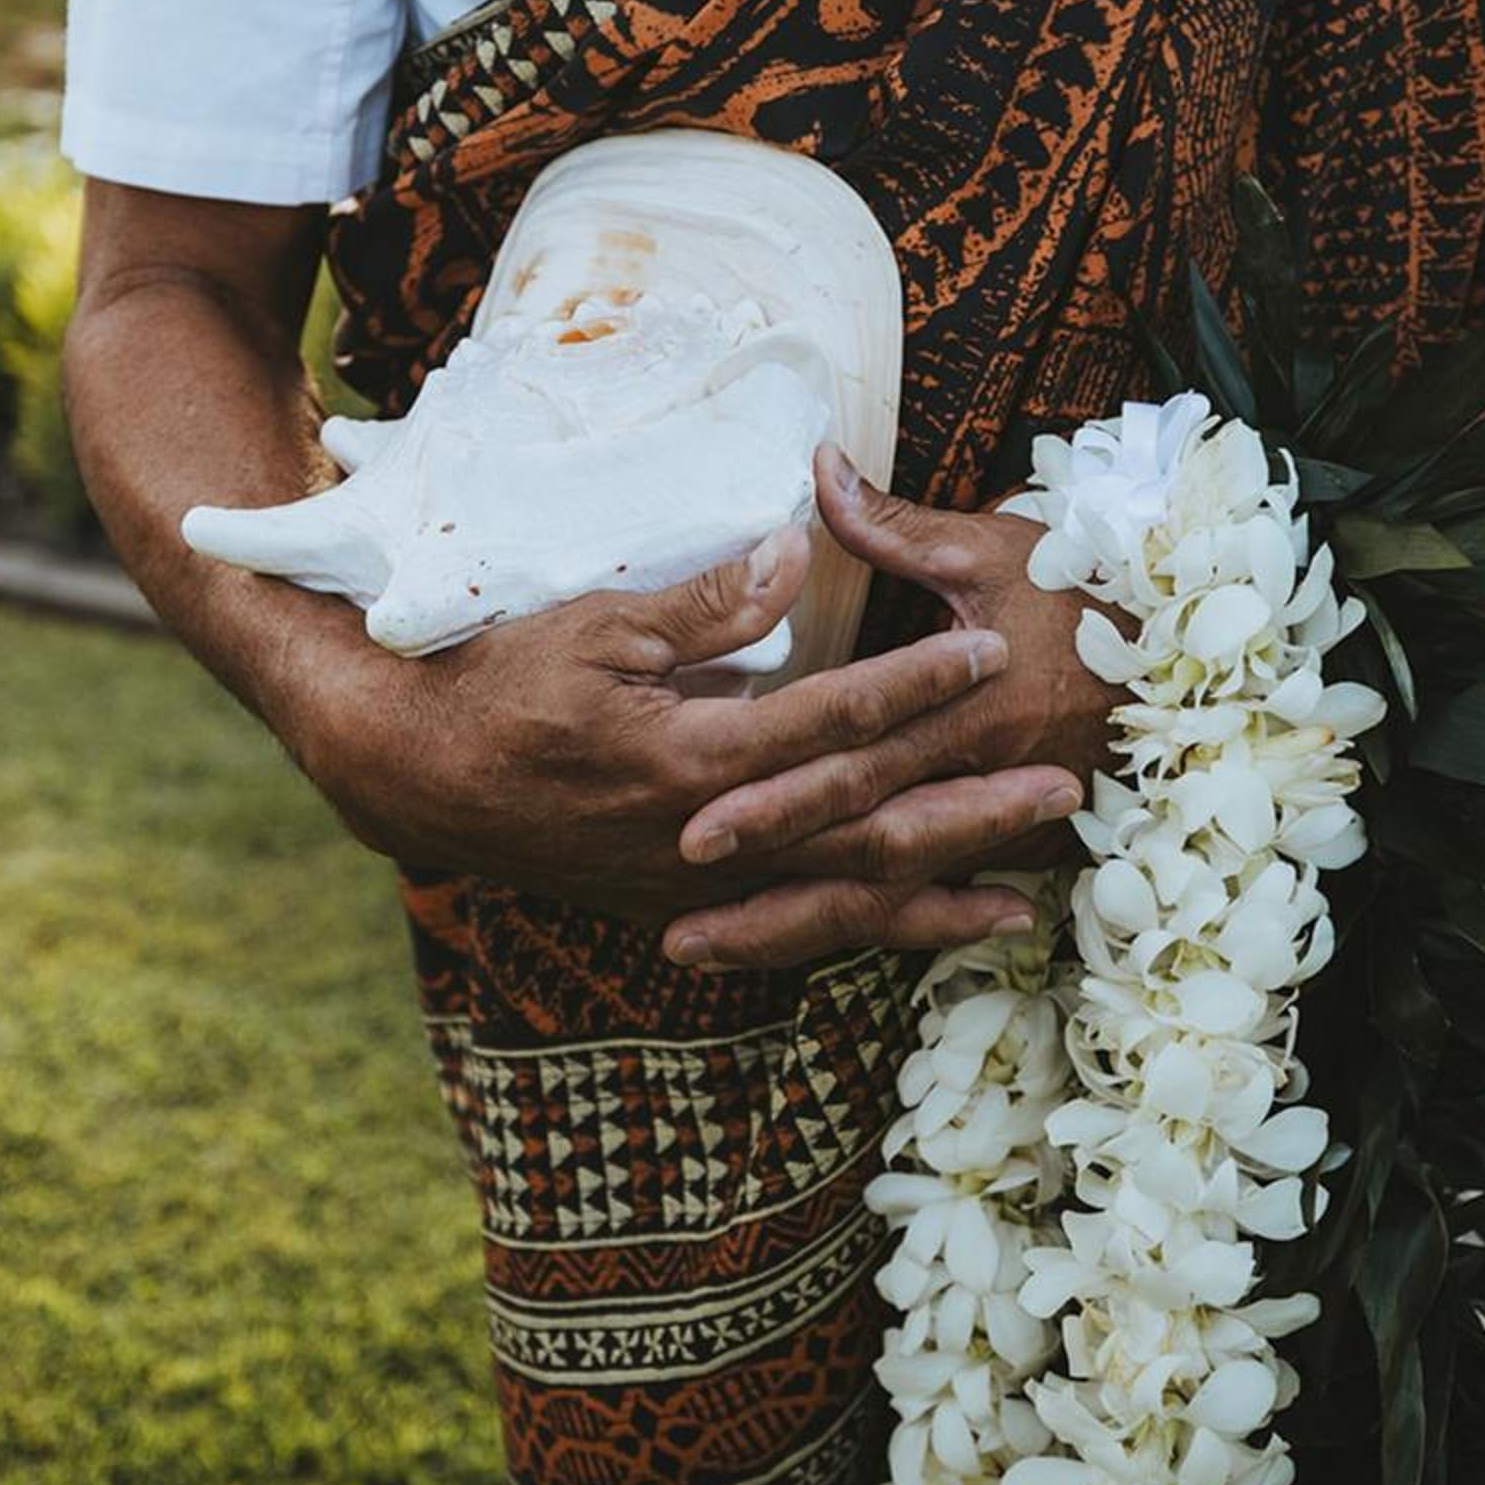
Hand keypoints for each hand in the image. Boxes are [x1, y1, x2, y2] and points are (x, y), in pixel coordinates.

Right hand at [289, 523, 1084, 930]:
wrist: (421, 778)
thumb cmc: (503, 683)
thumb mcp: (597, 621)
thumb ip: (707, 599)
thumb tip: (794, 553)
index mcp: (692, 759)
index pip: (831, 720)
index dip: (916, 684)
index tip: (990, 647)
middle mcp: (708, 840)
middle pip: (866, 830)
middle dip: (969, 810)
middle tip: (1064, 787)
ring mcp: (701, 888)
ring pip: (842, 901)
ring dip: (941, 895)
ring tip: (1031, 889)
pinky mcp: (688, 909)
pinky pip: (800, 928)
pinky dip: (875, 931)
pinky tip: (934, 927)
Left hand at [657, 445, 1128, 969]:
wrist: (1194, 654)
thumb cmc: (1086, 588)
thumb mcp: (991, 547)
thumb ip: (892, 524)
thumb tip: (817, 468)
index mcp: (972, 705)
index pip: (859, 759)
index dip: (779, 795)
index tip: (696, 821)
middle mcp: (981, 778)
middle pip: (860, 842)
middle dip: (767, 876)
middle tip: (677, 901)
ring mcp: (1000, 828)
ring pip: (885, 892)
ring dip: (792, 925)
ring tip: (694, 946)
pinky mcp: (1016, 850)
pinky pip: (923, 903)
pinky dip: (856, 932)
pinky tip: (781, 951)